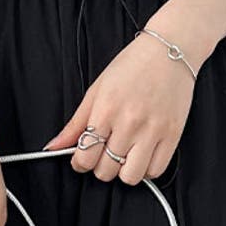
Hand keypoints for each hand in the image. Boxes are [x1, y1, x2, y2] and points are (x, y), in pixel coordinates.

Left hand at [43, 24, 208, 184]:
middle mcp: (129, 122)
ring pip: (130, 177)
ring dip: (124, 172)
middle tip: (106, 152)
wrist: (171, 49)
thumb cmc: (132, 67)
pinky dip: (147, 170)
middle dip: (102, 166)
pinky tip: (143, 155)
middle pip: (106, 171)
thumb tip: (53, 147)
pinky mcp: (172, 135)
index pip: (85, 157)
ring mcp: (152, 130)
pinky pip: (155, 171)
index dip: (81, 163)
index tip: (84, 157)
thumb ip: (75, 124)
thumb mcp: (97, 90)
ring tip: (126, 155)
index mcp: (106, 110)